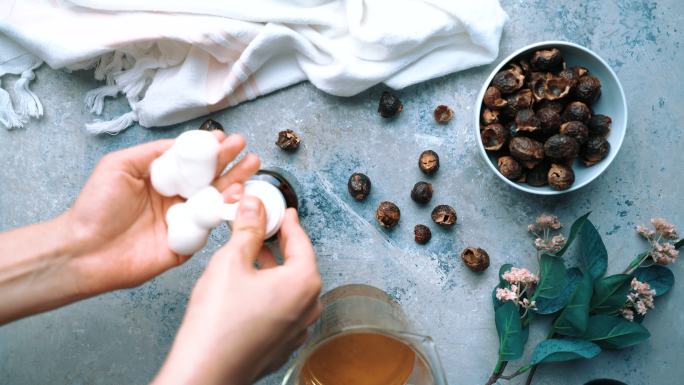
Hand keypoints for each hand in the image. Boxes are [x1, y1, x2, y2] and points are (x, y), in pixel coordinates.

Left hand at [65, 131, 260, 294]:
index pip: (192, 162)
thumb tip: (181, 143)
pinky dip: (225, 212)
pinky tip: (236, 196)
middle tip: (246, 150)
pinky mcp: (186, 244)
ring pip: (214, 200)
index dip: (209, 150)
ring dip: (235, 183)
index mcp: (160, 181)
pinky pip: (209, 227)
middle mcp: (174, 200)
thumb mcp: (120, 165)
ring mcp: (182, 222)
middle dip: (230, 163)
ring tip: (251, 167)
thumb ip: (153, 153)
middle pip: (209, 179)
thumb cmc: (95, 207)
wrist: (85, 249)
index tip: (224, 138)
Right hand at [153, 197, 321, 384]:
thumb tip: (254, 205)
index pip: (301, 241)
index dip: (288, 222)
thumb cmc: (217, 323)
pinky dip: (269, 292)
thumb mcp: (231, 261)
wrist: (205, 372)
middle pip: (298, 264)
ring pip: (289, 288)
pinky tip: (248, 287)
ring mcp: (297, 329)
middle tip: (263, 228)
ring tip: (251, 254)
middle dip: (280, 244)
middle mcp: (308, 307)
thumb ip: (248, 228)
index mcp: (303, 283)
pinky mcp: (282, 344)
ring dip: (273, 268)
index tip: (283, 211)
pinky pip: (282, 309)